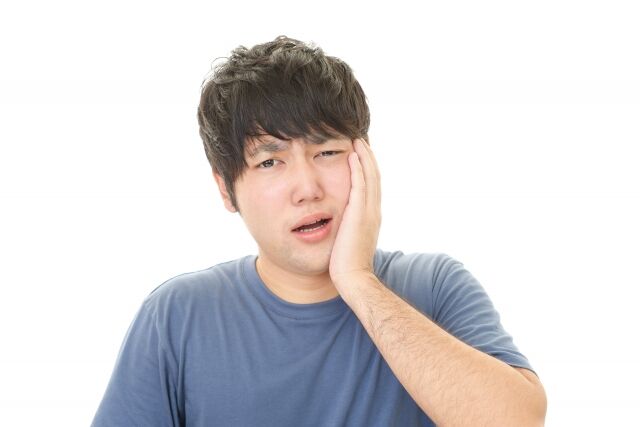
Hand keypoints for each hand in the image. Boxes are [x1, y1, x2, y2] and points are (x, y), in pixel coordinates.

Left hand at [329, 138, 381, 296]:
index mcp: (372, 217)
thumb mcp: (349, 241)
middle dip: (368, 158)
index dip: (368, 169)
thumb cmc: (347, 266)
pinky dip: (358, 169)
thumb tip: (340, 223)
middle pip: (375, 177)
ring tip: (357, 140)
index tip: (360, 154)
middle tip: (361, 140)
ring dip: (364, 157)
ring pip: (370, 177)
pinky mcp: (359, 215)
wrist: (354, 279)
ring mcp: (368, 212)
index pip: (372, 186)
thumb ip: (348, 228)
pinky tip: (352, 156)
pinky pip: (360, 185)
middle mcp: (374, 211)